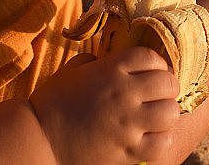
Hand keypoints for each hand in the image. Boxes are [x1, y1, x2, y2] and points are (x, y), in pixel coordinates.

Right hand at [29, 47, 180, 164]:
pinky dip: (161, 139)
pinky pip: (162, 143)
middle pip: (168, 83)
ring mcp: (128, 124)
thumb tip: (108, 60)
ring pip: (170, 113)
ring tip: (155, 116)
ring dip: (166, 113)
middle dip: (166, 87)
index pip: (152, 57)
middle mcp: (124, 95)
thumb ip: (95, 61)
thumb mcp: (72, 71)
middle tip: (156, 94)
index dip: (155, 64)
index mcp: (110, 71)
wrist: (37, 140)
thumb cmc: (52, 103)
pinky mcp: (127, 151)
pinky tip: (150, 136)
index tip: (151, 72)